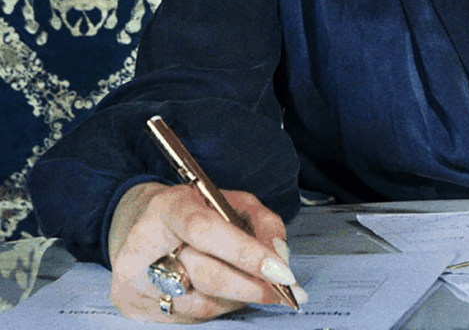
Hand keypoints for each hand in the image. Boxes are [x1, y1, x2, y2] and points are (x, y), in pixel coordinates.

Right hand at [108, 181, 305, 321]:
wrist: (141, 227)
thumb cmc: (194, 211)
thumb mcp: (230, 200)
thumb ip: (260, 221)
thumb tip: (279, 255)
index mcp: (168, 207)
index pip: (206, 231)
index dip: (245, 252)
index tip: (280, 269)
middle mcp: (143, 245)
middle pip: (206, 275)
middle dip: (251, 285)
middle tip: (284, 289)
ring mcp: (134, 282)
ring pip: (201, 303)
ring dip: (239, 298)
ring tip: (261, 290)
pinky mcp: (134, 308)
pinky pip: (190, 318)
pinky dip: (219, 308)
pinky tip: (231, 295)